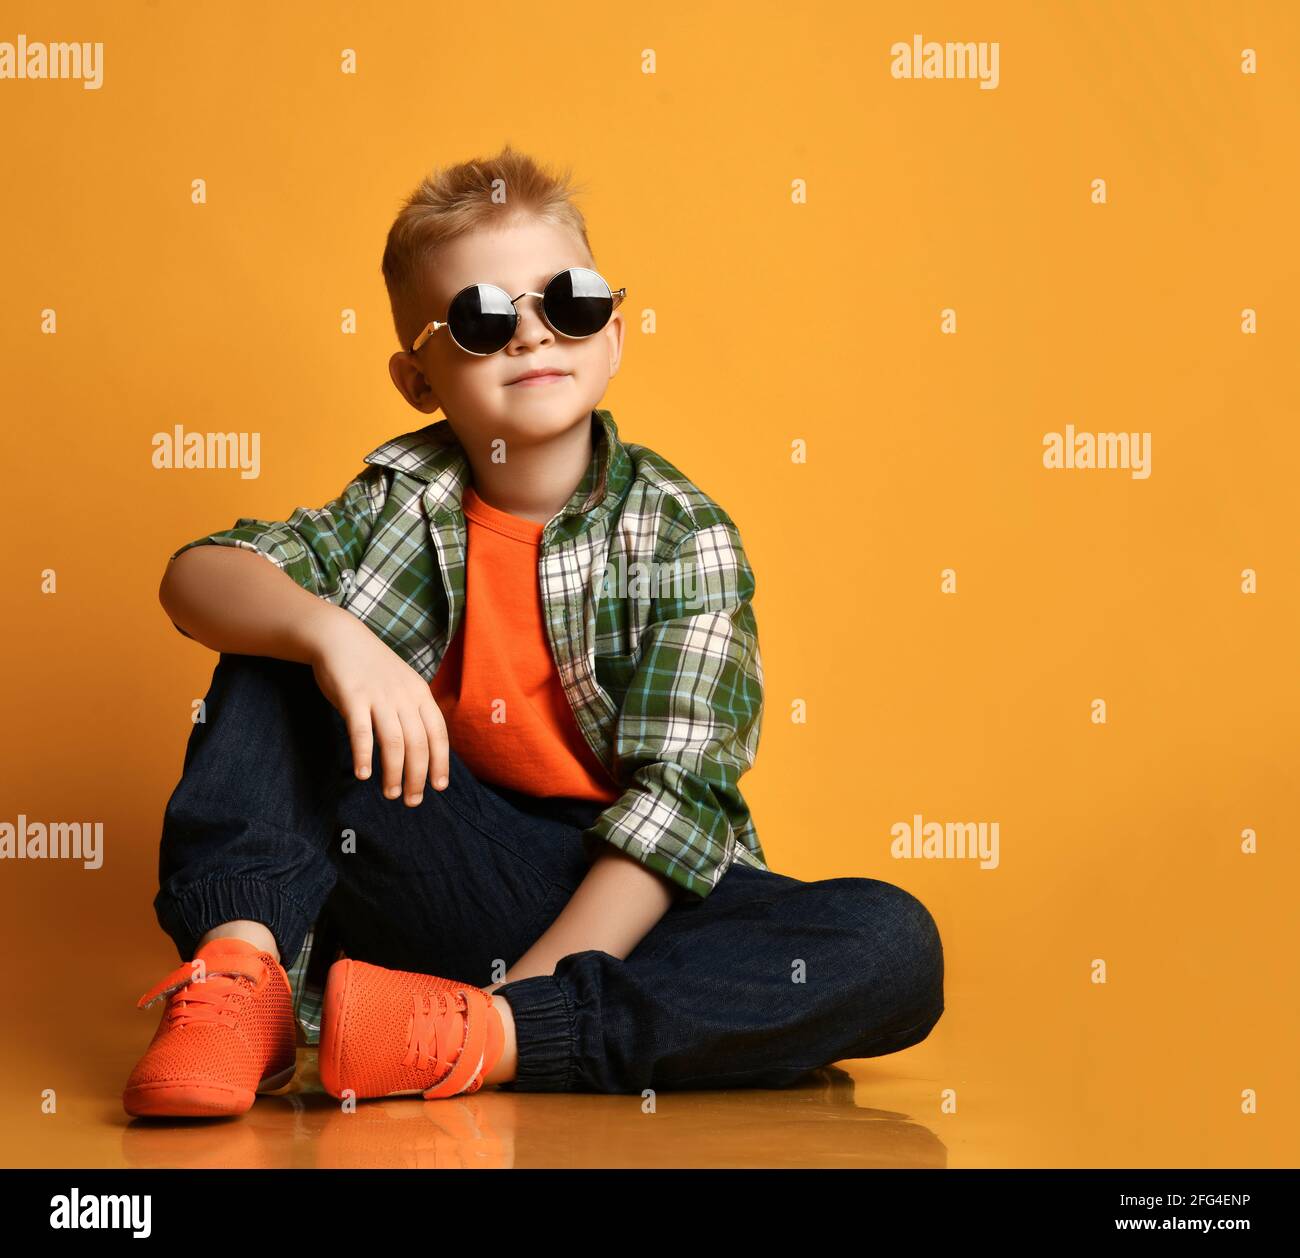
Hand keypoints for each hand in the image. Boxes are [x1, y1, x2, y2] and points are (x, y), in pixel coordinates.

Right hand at [305, 610, 449, 806]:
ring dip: (394, 772)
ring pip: (393, 742)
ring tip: (391, 793)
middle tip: (412, 800)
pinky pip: (361, 731)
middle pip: (418, 743)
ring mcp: (379, 696)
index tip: (439, 787)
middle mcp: (404, 696)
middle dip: (418, 776)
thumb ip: (411, 712)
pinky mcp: (353, 696)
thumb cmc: (371, 668)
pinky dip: (364, 755)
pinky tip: (363, 774)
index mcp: (419, 694)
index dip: (440, 762)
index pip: (438, 733)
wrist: (340, 637)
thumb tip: (421, 750)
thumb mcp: (401, 685)